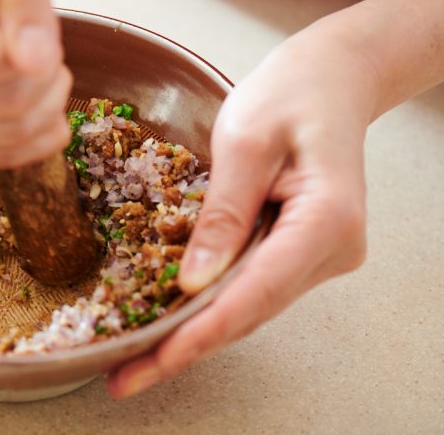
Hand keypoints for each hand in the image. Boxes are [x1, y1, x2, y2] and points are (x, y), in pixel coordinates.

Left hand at [108, 27, 376, 397]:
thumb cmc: (292, 95)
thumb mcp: (245, 143)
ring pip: (250, 306)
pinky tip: (169, 322)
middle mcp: (331, 249)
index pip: (257, 291)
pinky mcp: (300, 249)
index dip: (202, 331)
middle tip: (126, 378)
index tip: (157, 358)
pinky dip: (209, 306)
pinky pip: (251, 285)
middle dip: (186, 347)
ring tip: (136, 361)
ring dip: (193, 333)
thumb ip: (222, 215)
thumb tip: (193, 283)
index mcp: (326, 219)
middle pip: (251, 311)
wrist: (331, 80)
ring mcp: (319, 254)